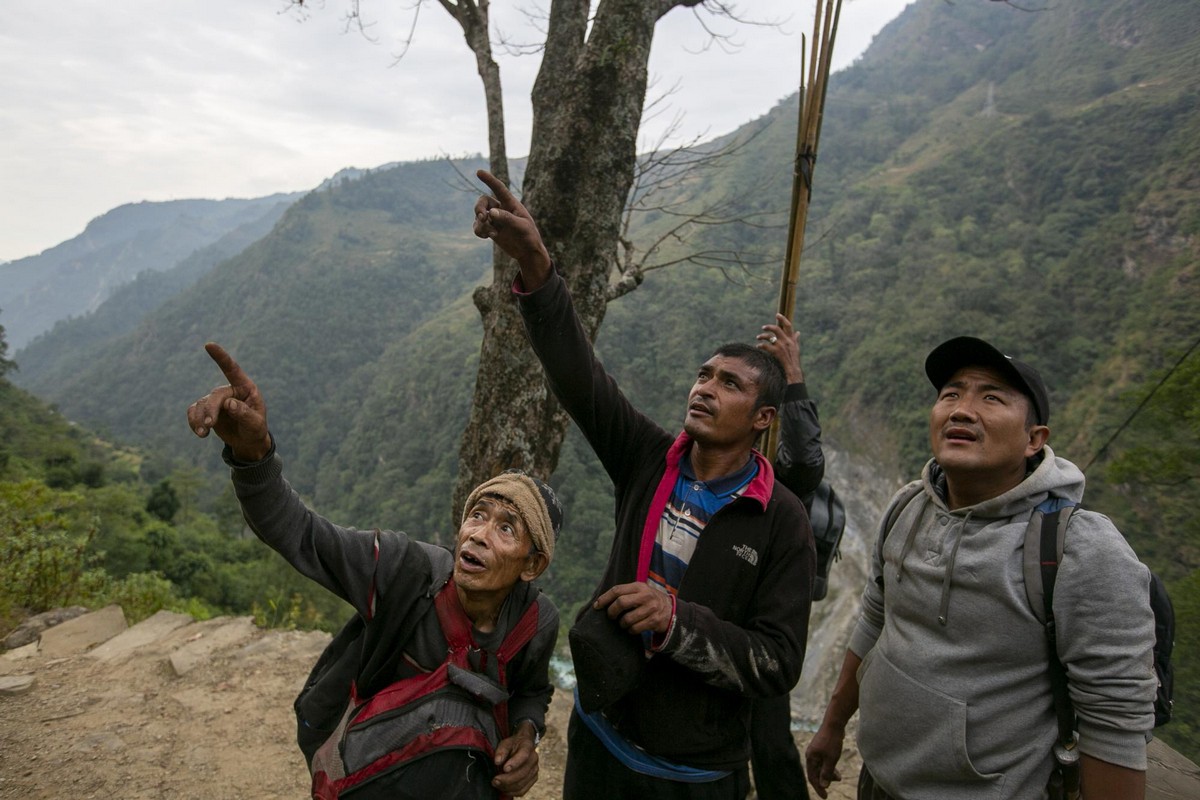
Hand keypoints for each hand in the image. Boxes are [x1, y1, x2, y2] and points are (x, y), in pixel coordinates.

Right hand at [186, 343, 271, 461]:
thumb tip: (229, 403)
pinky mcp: (206, 410)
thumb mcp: (255, 423)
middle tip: (210, 425)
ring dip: (200, 418)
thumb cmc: (255, 429)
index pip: (232, 369)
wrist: (248, 440)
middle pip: (215, 396)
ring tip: (203, 433)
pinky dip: (193, 421)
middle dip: (211, 410)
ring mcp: (216, 400)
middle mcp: (229, 391)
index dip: (221, 357)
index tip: (209, 345)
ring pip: (202, 404)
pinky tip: (200, 433)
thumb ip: (244, 413)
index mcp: (245, 388)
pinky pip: (194, 411)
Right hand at [473, 170, 552, 287]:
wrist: (528, 252)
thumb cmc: (529, 237)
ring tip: (491, 234)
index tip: (478, 172)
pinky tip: (487, 237)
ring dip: (480, 224)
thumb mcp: (521, 227)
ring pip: (479, 215)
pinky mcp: (490, 229)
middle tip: (482, 217)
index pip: (499, 188)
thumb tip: (491, 212)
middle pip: (483, 201)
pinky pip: (478, 226)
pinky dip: (479, 231)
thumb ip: (507, 219)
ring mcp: (495, 219)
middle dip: (479, 208)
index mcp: (511, 204)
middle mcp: (501, 209)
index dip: (489, 180)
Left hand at [492, 722, 539, 795]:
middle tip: (494, 780)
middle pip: (522, 773)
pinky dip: (511, 792)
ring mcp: (534, 770)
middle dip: (506, 779)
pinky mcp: (533, 779)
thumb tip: (497, 761)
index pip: (523, 756)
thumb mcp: (505, 742)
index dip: (514, 763)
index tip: (504, 769)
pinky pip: (522, 791)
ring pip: (521, 784)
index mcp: (527, 746)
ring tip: (496, 784)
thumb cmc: (512, 744)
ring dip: (507, 787)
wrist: (523, 745)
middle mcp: (534, 759)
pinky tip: (503, 789)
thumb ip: (501, 750)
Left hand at [594, 582, 672, 634]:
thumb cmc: (647, 600)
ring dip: (622, 623)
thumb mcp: (639, 591)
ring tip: (624, 623)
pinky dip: (630, 630)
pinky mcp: (654, 621)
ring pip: (627, 619)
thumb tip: (600, 602)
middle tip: (611, 616)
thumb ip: (624, 593)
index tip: (597, 606)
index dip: (604, 598)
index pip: (617, 590)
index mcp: (639, 586)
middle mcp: (646, 596)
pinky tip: (632, 628)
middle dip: (612, 612)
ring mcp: (651, 608)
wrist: (670, 609)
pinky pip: (635, 629)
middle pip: (621, 602)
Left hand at [756, 313, 804, 383]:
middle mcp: (786, 341)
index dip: (782, 319)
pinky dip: (760, 345)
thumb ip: (795, 339)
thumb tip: (798, 332)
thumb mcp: (796, 347)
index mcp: (791, 339)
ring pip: (769, 337)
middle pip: (777, 329)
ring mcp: (781, 346)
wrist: (793, 369)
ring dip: (762, 336)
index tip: (777, 314)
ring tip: (758, 337)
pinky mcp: (776, 352)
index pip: (788, 325)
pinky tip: (758, 346)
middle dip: (768, 327)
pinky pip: (765, 346)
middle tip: (763, 327)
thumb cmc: (794, 359)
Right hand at [804, 722, 844, 798]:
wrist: (834, 723)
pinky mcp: (821, 748)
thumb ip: (826, 773)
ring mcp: (816, 751)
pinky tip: (836, 769)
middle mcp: (811, 755)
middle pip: (816, 772)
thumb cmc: (832, 741)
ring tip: (839, 777)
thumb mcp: (831, 759)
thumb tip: (823, 785)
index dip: (818, 788)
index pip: (812, 777)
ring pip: (821, 767)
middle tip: (836, 784)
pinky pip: (824, 761)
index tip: (825, 796)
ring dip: (829, 774)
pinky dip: (830, 767)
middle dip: (825, 780)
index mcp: (810, 758)